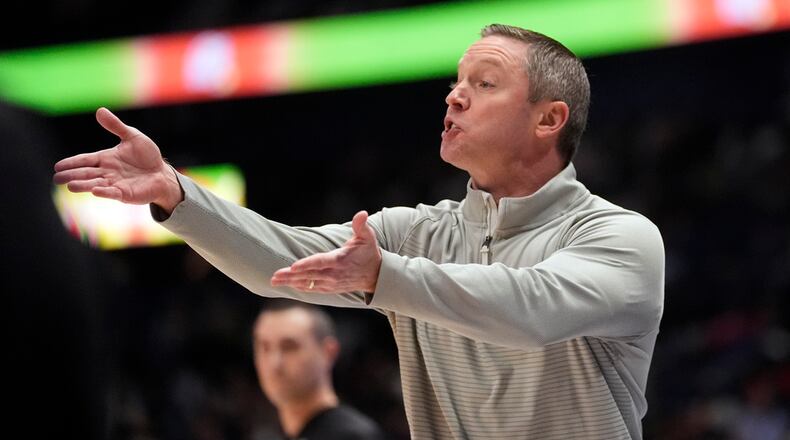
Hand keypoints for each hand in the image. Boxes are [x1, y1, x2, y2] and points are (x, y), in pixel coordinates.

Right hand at [53, 107, 182, 212]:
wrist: (162, 173)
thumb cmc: (147, 156)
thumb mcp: (132, 137)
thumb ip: (116, 126)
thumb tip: (100, 110)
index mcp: (106, 159)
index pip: (85, 160)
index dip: (72, 163)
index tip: (58, 166)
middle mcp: (107, 172)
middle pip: (87, 173)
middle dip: (72, 175)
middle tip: (57, 178)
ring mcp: (116, 184)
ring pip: (96, 184)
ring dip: (84, 186)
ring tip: (70, 186)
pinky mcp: (126, 194)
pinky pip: (113, 193)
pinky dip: (105, 192)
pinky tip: (95, 191)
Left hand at [271, 211, 381, 292]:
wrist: (376, 275)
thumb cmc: (369, 253)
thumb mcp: (368, 237)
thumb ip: (361, 225)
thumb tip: (362, 213)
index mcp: (340, 260)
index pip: (320, 262)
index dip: (307, 264)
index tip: (293, 266)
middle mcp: (334, 274)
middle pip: (309, 275)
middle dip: (291, 275)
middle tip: (274, 276)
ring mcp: (331, 283)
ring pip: (308, 283)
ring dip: (291, 282)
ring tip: (274, 281)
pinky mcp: (330, 288)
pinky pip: (312, 289)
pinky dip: (300, 287)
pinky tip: (287, 285)